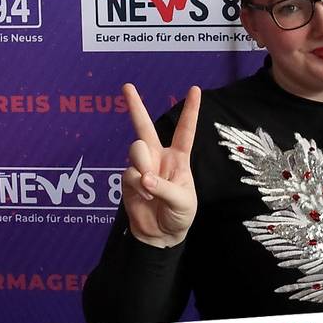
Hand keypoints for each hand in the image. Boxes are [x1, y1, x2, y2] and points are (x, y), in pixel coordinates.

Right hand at [121, 83, 200, 248]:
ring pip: (136, 148)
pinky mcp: (128, 179)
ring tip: (149, 182)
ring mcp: (141, 166)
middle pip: (145, 127)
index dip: (190, 110)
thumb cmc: (179, 215)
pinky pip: (128, 173)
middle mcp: (159, 157)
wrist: (161, 235)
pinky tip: (144, 195)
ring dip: (142, 163)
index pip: (185, 130)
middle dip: (135, 106)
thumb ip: (165, 188)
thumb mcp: (183, 202)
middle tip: (127, 86)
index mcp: (179, 158)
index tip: (195, 89)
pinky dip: (137, 184)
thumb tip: (144, 177)